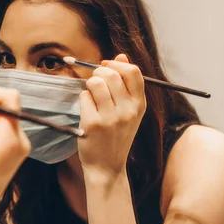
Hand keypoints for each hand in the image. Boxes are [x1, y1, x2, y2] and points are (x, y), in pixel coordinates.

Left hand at [78, 54, 145, 179]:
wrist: (108, 167)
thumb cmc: (116, 136)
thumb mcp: (129, 112)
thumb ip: (127, 85)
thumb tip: (121, 56)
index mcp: (140, 105)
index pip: (133, 72)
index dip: (117, 64)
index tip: (107, 66)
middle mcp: (128, 110)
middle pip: (111, 74)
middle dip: (98, 74)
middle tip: (95, 84)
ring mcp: (111, 117)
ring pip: (95, 83)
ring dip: (89, 86)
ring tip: (92, 97)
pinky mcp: (93, 123)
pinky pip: (84, 97)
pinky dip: (83, 100)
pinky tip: (88, 112)